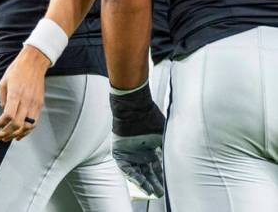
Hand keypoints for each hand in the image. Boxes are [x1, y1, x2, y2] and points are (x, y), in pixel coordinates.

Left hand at [0, 45, 48, 141]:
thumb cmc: (17, 70)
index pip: (8, 116)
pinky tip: (19, 134)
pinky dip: (26, 131)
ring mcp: (35, 104)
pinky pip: (34, 122)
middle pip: (17, 125)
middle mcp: (27, 101)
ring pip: (27, 127)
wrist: (34, 63)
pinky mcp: (40, 105)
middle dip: (6, 134)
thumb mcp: (3, 82)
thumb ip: (3, 99)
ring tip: (7, 138)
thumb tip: (3, 113)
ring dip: (16, 135)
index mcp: (16, 94)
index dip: (0, 124)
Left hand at [110, 83, 165, 197]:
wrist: (134, 108)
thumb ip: (169, 149)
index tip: (167, 186)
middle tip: (160, 193)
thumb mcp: (164, 137)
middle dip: (153, 182)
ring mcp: (129, 151)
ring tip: (151, 192)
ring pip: (136, 171)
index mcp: (151, 146)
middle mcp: (140, 150)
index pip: (156, 166)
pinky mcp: (119, 151)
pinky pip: (125, 167)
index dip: (161, 176)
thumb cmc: (151, 118)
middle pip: (147, 171)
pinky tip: (140, 183)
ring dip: (143, 182)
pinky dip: (132, 175)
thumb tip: (182, 162)